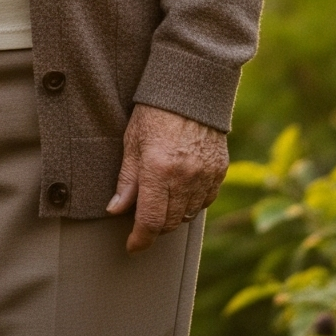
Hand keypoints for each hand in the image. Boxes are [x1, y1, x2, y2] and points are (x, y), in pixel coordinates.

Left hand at [107, 104, 228, 250]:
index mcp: (158, 169)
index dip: (140, 239)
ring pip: (188, 215)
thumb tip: (115, 210)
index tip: (132, 246)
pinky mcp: (220, 172)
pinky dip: (191, 203)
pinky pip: (205, 201)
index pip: (150, 221)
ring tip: (161, 200)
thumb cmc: (155, 111)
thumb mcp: (132, 141)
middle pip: (170, 223)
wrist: (191, 89)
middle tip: (143, 218)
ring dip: (173, 216)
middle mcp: (184, 178)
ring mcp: (205, 176)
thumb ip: (126, 179)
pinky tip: (181, 190)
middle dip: (155, 227)